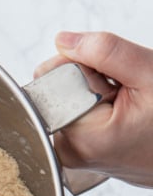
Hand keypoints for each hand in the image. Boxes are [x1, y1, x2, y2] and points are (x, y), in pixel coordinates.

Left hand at [35, 31, 152, 187]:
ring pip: (66, 99)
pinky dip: (95, 105)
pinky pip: (75, 114)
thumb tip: (64, 41)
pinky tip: (119, 114)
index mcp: (81, 137)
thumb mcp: (148, 74)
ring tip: (125, 105)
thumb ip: (105, 52)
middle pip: (56, 87)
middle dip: (88, 78)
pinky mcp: (79, 152)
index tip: (113, 80)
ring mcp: (74, 155)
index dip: (84, 65)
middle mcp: (70, 151)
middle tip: (122, 92)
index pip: (52, 76)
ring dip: (94, 91)